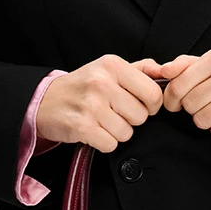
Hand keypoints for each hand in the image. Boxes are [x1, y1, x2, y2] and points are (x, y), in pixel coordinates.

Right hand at [34, 54, 165, 152]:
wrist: (45, 101)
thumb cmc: (81, 86)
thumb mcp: (108, 69)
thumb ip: (140, 69)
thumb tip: (165, 70)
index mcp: (113, 66)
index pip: (153, 92)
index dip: (152, 105)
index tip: (141, 105)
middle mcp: (102, 83)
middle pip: (141, 116)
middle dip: (131, 119)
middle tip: (114, 112)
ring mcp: (91, 105)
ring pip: (127, 132)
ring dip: (117, 132)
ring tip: (102, 120)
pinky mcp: (82, 126)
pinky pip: (111, 144)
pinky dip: (104, 142)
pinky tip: (94, 130)